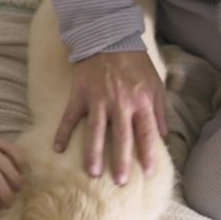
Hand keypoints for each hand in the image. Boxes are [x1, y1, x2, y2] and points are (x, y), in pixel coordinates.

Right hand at [55, 51, 167, 184]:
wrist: (109, 38)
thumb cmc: (135, 63)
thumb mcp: (155, 84)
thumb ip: (159, 111)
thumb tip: (163, 137)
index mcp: (141, 101)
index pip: (146, 133)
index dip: (147, 154)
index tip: (147, 172)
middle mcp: (120, 103)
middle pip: (120, 138)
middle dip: (120, 161)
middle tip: (120, 181)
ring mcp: (98, 99)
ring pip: (95, 131)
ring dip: (93, 153)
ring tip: (92, 173)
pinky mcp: (80, 94)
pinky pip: (69, 117)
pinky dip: (62, 132)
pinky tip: (57, 149)